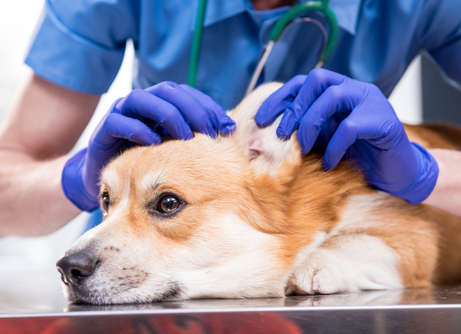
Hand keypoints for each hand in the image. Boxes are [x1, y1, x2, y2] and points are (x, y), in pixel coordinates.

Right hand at [62, 82, 235, 210]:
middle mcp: (143, 103)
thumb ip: (197, 137)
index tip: (226, 127)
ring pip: (142, 99)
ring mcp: (122, 113)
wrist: (116, 183)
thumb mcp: (178, 150)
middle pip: (168, 91)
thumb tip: (230, 133)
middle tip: (208, 131)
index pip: (188, 93)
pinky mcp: (103, 129)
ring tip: (185, 136)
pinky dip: (137, 129)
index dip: (208, 106)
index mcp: (161, 103)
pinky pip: (119, 121)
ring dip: (168, 115)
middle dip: (191, 108)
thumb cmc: (151, 163)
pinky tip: (154, 143)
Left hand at [255, 69, 437, 203]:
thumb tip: (275, 129)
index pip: (304, 81)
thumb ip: (309, 127)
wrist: (397, 174)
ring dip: (311, 123)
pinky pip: (350, 126)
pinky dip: (333, 146)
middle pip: (318, 79)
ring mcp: (372, 102)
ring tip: (304, 147)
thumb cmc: (360, 156)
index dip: (280, 97)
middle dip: (295, 107)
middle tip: (283, 134)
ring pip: (333, 96)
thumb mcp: (327, 138)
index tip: (261, 119)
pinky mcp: (384, 121)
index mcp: (341, 90)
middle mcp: (356, 89)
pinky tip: (328, 163)